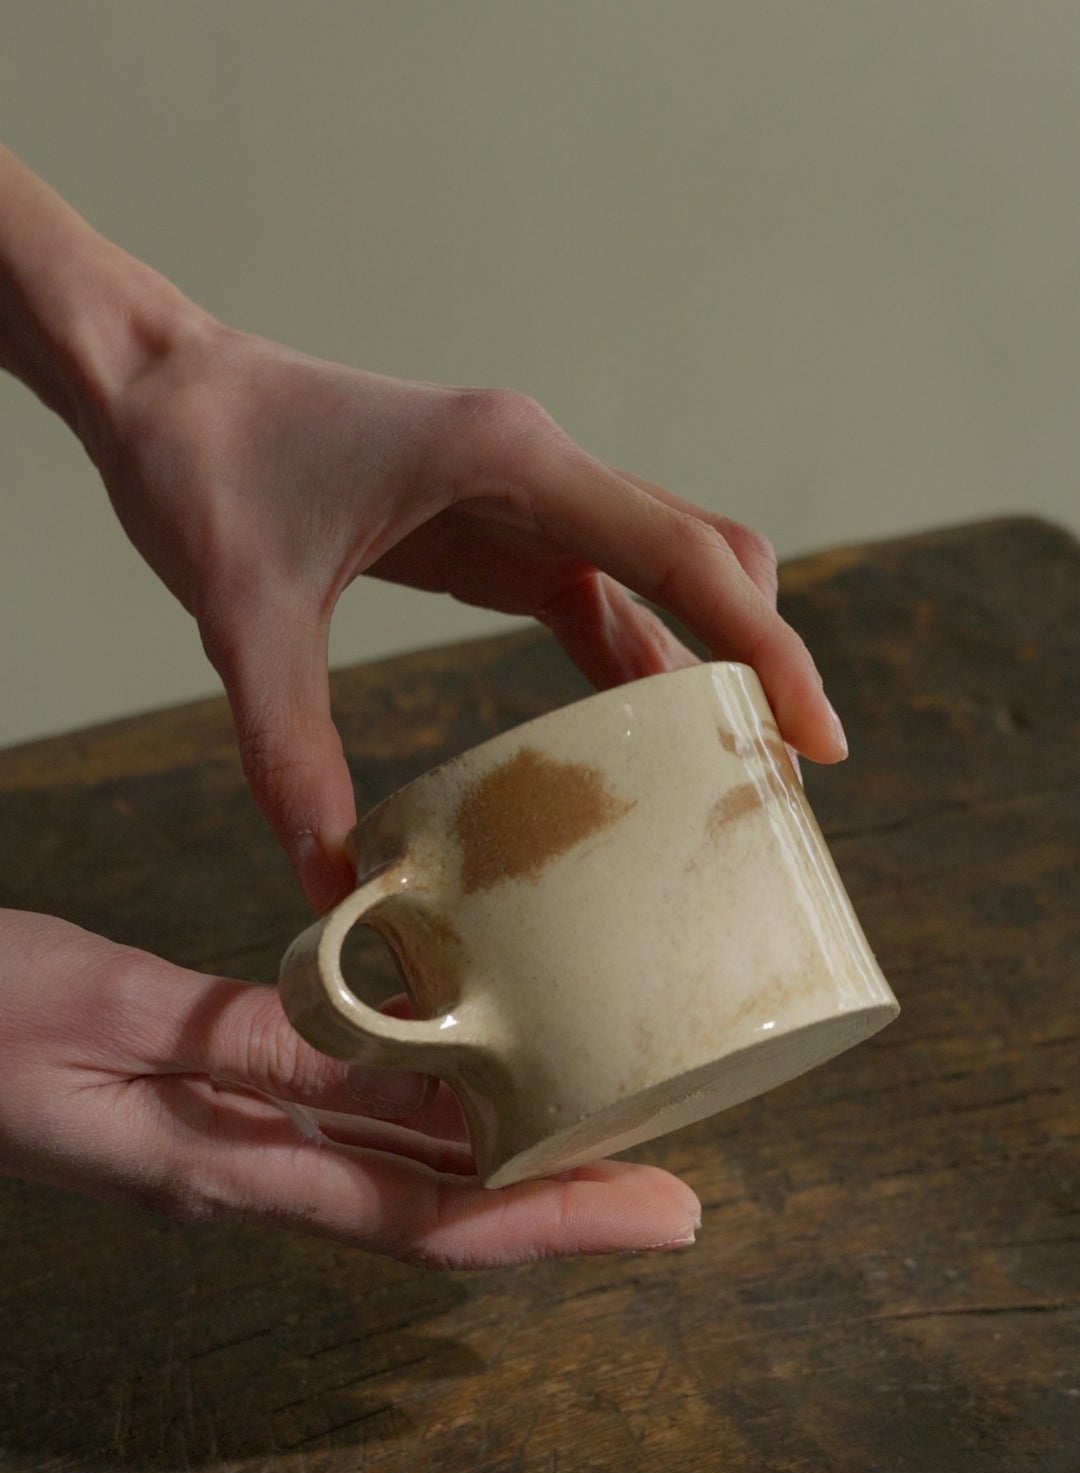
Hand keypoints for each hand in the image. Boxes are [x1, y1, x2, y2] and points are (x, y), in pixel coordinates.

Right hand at [0, 911, 699, 1267]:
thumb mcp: (127, 1019)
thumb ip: (270, 1049)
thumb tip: (422, 1080)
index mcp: (228, 1169)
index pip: (426, 1221)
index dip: (552, 1226)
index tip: (659, 1220)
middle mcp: (249, 1176)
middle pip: (437, 1211)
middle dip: (558, 1207)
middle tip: (675, 1194)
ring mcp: (235, 1149)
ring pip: (403, 1175)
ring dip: (508, 1169)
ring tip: (609, 1139)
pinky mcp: (220, 1108)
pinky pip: (352, 1127)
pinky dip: (433, 1117)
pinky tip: (480, 1086)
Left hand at [91, 321, 846, 909]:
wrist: (159, 390)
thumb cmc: (202, 467)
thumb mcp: (240, 614)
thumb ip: (287, 747)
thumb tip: (332, 887)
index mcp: (509, 461)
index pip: (678, 555)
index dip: (762, 645)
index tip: (817, 734)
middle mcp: (539, 468)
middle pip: (701, 560)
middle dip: (758, 660)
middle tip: (792, 775)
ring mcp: (526, 497)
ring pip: (661, 581)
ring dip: (705, 668)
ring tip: (736, 775)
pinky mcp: (497, 529)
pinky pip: (599, 601)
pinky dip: (635, 666)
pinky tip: (641, 743)